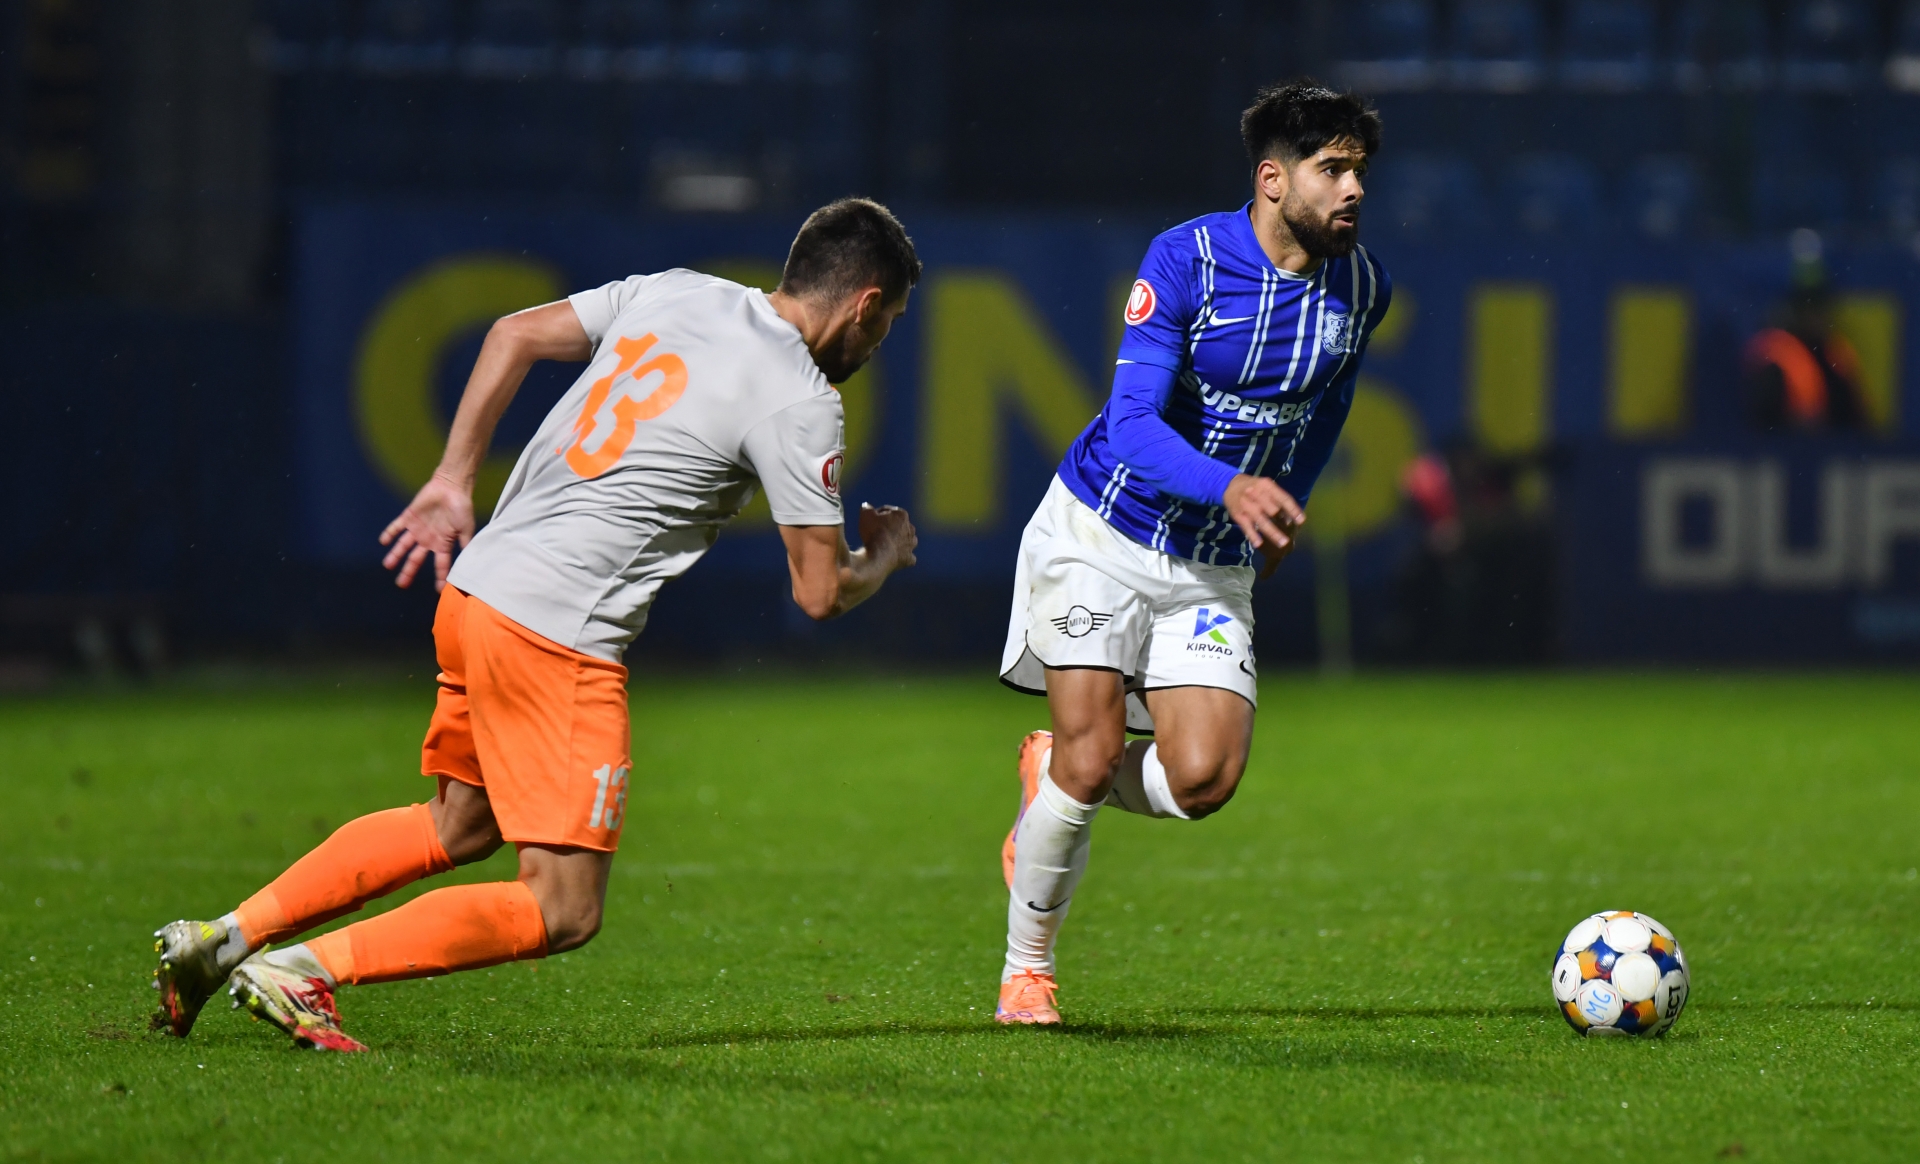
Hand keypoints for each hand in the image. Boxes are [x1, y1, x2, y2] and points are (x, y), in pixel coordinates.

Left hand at [379, 471, 475, 590]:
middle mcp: (428, 539)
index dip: (440, 578)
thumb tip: (468, 563)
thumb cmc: (461, 507)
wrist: (452, 486)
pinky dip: (389, 533)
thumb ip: (464, 545)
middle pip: (416, 559)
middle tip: (401, 584)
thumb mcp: (466, 528)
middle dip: (408, 571)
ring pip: (403, 546)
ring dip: (395, 555)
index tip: (439, 590)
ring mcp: (417, 529)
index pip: (440, 565)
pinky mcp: (409, 517)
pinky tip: (383, 542)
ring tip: (387, 565)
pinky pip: (396, 527)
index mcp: (443, 544)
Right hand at [857, 502, 917, 571]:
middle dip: (890, 528)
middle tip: (877, 532)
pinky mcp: (909, 558)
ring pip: (906, 540)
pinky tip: (894, 557)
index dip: (878, 515)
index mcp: (902, 515)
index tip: (871, 520)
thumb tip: (866, 506)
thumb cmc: (874, 532)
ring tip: (886, 545)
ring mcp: (911, 544)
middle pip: (899, 526)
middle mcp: (910, 528)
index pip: (889, 511)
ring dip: (899, 541)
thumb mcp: (866, 515)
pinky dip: (902, 557)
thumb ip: (867, 508)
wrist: (880, 555)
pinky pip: (908, 557)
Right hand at [1223, 475, 1303, 573]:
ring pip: (1261, 520)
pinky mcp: (1238, 515)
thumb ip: (1278, 499)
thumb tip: (1290, 518)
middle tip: (1291, 534)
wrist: (1230, 485)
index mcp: (1267, 486)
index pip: (1283, 498)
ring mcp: (1246, 505)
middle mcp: (1256, 494)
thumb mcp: (1267, 487)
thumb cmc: (1254, 487)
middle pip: (1273, 510)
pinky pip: (1246, 527)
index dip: (1293, 510)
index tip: (1301, 521)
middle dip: (1282, 522)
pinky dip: (1253, 535)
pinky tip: (1259, 544)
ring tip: (1282, 543)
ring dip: (1273, 532)